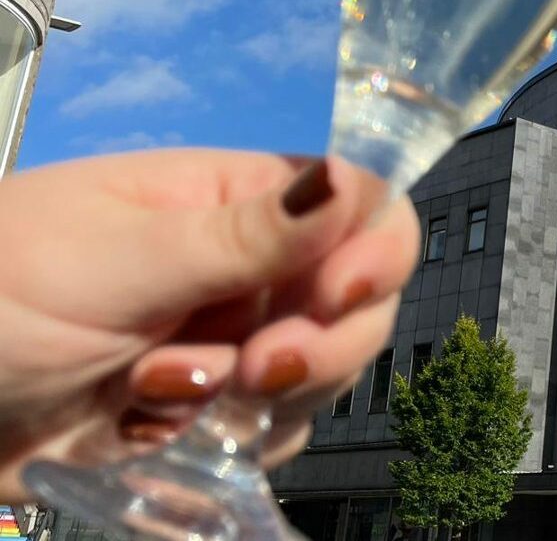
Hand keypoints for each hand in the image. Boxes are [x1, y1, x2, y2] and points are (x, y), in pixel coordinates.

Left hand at [0, 148, 419, 499]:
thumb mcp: (117, 260)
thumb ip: (243, 236)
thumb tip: (352, 177)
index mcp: (234, 200)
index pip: (360, 207)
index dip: (373, 251)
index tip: (336, 297)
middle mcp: (252, 268)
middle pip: (360, 304)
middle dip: (320, 345)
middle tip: (253, 373)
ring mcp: (234, 343)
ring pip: (322, 377)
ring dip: (259, 401)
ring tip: (155, 394)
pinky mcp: (210, 414)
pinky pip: (272, 435)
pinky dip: (231, 445)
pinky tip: (151, 431)